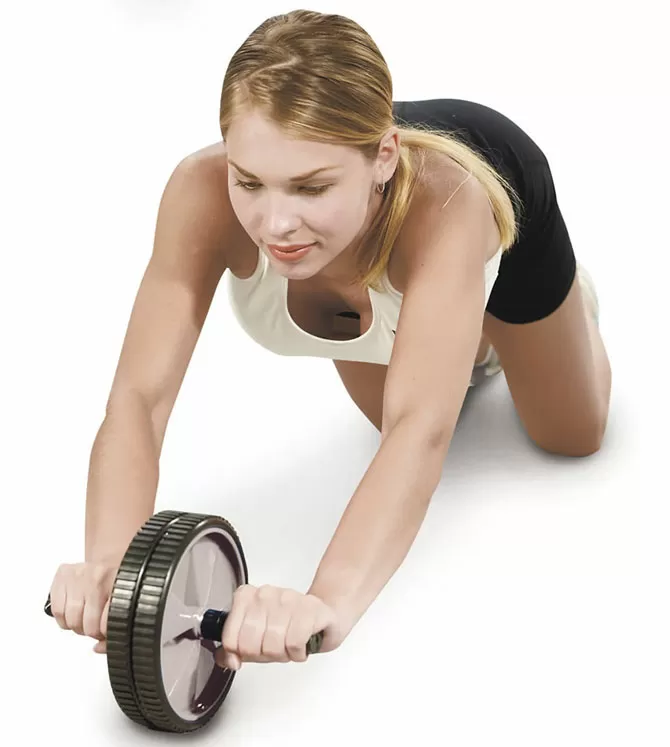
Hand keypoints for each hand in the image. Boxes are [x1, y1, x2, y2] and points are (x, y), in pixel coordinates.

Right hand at [48, 558, 120, 653]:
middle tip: (94, 627)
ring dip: (76, 627)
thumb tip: (98, 647)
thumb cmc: (117, 585)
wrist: (110, 559)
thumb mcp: (126, 603)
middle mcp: (98, 576)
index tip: (105, 633)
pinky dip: (63, 619)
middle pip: (88, 624)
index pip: (106, 623)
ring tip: (84, 620)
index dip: (105, 634)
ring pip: (71, 619)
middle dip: (91, 632)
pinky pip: (57, 610)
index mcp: (119, 584)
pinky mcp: (63, 574)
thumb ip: (117, 628)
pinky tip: (73, 612)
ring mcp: (79, 574)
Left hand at [215, 584, 345, 669]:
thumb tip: (228, 660)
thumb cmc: (288, 625)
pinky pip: (294, 642)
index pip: (231, 638)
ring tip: (289, 646)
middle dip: (263, 656)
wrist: (324, 613)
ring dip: (283, 655)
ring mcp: (288, 598)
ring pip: (272, 645)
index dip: (242, 654)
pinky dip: (298, 653)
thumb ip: (234, 648)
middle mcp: (265, 593)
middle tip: (275, 649)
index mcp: (246, 597)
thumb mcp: (255, 637)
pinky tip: (301, 645)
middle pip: (250, 645)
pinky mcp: (310, 607)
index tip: (252, 651)